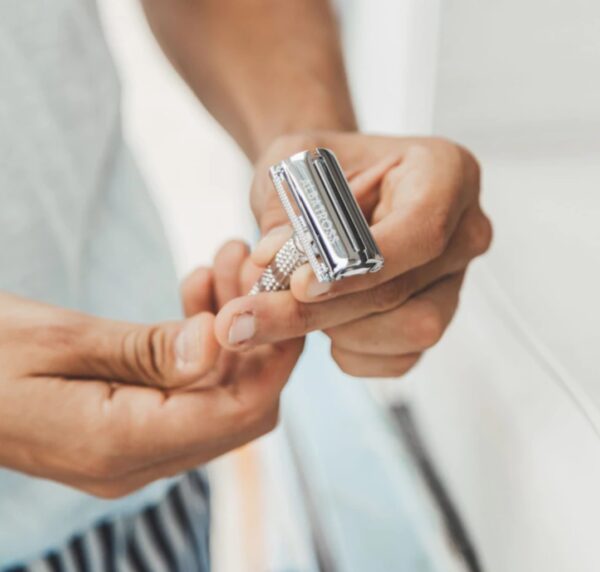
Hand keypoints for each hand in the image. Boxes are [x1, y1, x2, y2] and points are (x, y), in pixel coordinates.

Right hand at [0, 241, 301, 496]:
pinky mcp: (127, 432)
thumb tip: (222, 344)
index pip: (239, 413)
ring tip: (219, 272)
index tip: (285, 301)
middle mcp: (136, 462)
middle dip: (257, 342)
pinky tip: (194, 300)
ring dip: (231, 339)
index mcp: (121, 444)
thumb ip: (147, 351)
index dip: (274, 360)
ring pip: (217, 398)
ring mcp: (132, 452)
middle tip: (247, 273)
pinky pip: (188, 395)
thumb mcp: (59, 340)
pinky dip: (202, 351)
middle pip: (239, 410)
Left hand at [214, 132, 491, 376]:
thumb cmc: (318, 171)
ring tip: (291, 308)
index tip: (300, 284)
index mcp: (446, 173)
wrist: (331, 191)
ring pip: (410, 331)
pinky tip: (324, 326)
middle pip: (402, 290)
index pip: (419, 230)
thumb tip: (272, 259)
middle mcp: (463, 230)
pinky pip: (402, 358)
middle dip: (319, 313)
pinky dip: (353, 352)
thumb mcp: (291, 164)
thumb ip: (283, 208)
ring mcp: (454, 280)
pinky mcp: (436, 315)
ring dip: (336, 331)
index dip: (360, 266)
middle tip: (244, 322)